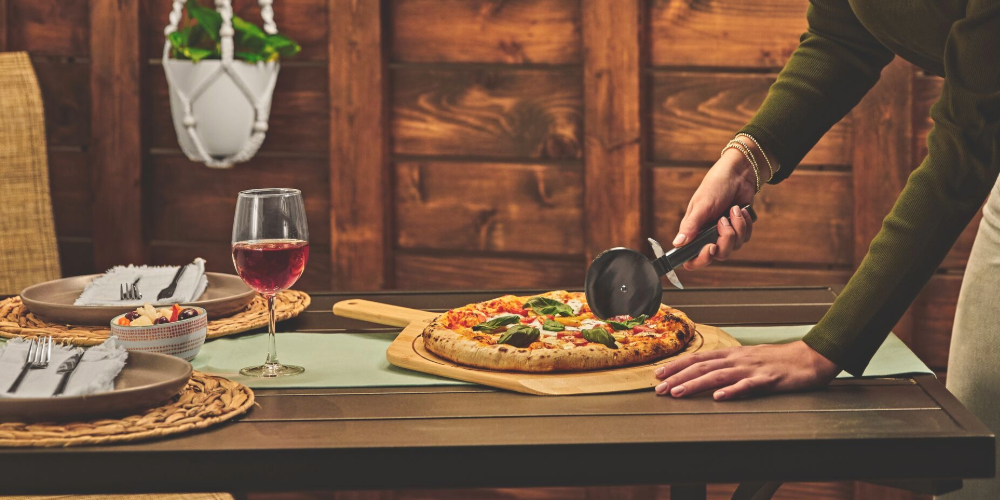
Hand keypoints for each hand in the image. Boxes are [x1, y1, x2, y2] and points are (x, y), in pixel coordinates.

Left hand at [653, 341, 839, 399]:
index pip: (698, 358)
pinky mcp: (769, 379)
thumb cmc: (778, 360)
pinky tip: (718, 397)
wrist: (810, 358)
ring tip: (678, 393)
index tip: (658, 374)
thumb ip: (728, 366)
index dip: (677, 365)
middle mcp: (738, 359)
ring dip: (695, 384)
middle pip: (702, 367)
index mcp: (732, 355)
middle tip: (659, 389)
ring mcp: (752, 368)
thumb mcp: (748, 360)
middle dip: (678, 377)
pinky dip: (732, 391)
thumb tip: (705, 375)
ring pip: (718, 376)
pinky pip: (748, 386)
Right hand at [674, 148, 757, 269]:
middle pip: (718, 255)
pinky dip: (745, 224)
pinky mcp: (739, 229)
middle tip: (723, 222)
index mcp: (694, 232)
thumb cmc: (715, 186)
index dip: (701, 259)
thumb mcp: (702, 205)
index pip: (693, 258)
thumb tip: (677, 243)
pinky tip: (740, 210)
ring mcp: (724, 233)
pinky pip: (745, 237)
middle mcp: (708, 235)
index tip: (710, 248)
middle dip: (725, 239)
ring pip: (734, 247)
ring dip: (737, 227)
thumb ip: (690, 226)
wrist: (739, 174)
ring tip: (733, 210)